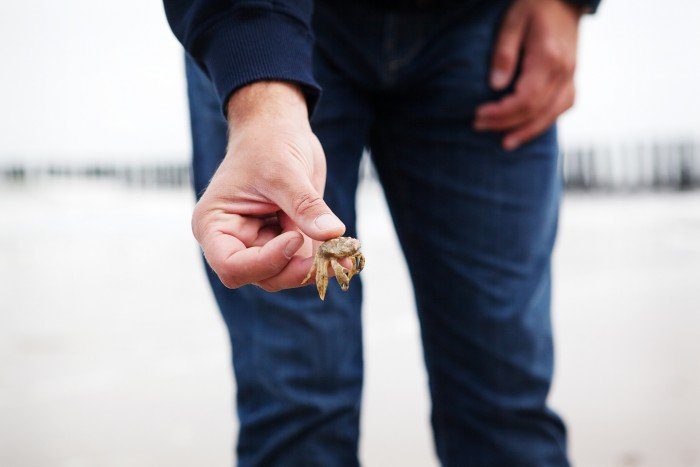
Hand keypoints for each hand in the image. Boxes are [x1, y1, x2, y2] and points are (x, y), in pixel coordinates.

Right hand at [192, 82, 344, 290]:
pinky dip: (325, 262)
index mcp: (215, 224)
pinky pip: (303, 263)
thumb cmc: (268, 142)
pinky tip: (347, 258)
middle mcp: (234, 240)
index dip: (265, 262)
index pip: (232, 267)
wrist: (279, 128)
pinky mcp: (284, 241)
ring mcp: (260, 243)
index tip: (295, 237)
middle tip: (330, 254)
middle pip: (261, 276)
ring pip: (284, 275)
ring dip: (314, 268)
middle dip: (294, 269)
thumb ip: (306, 206)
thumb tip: (333, 234)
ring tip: (342, 252)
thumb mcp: (285, 172)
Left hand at [474, 0, 582, 149]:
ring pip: (553, 114)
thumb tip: (495, 86)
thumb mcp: (512, 21)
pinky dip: (544, 122)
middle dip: (506, 123)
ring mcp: (571, 75)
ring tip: (505, 143)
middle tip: (479, 126)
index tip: (478, 114)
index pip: (526, 98)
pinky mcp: (571, 77)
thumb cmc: (534, 5)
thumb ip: (504, 53)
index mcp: (549, 58)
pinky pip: (562, 107)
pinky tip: (526, 129)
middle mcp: (565, 71)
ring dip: (527, 131)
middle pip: (536, 111)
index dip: (501, 112)